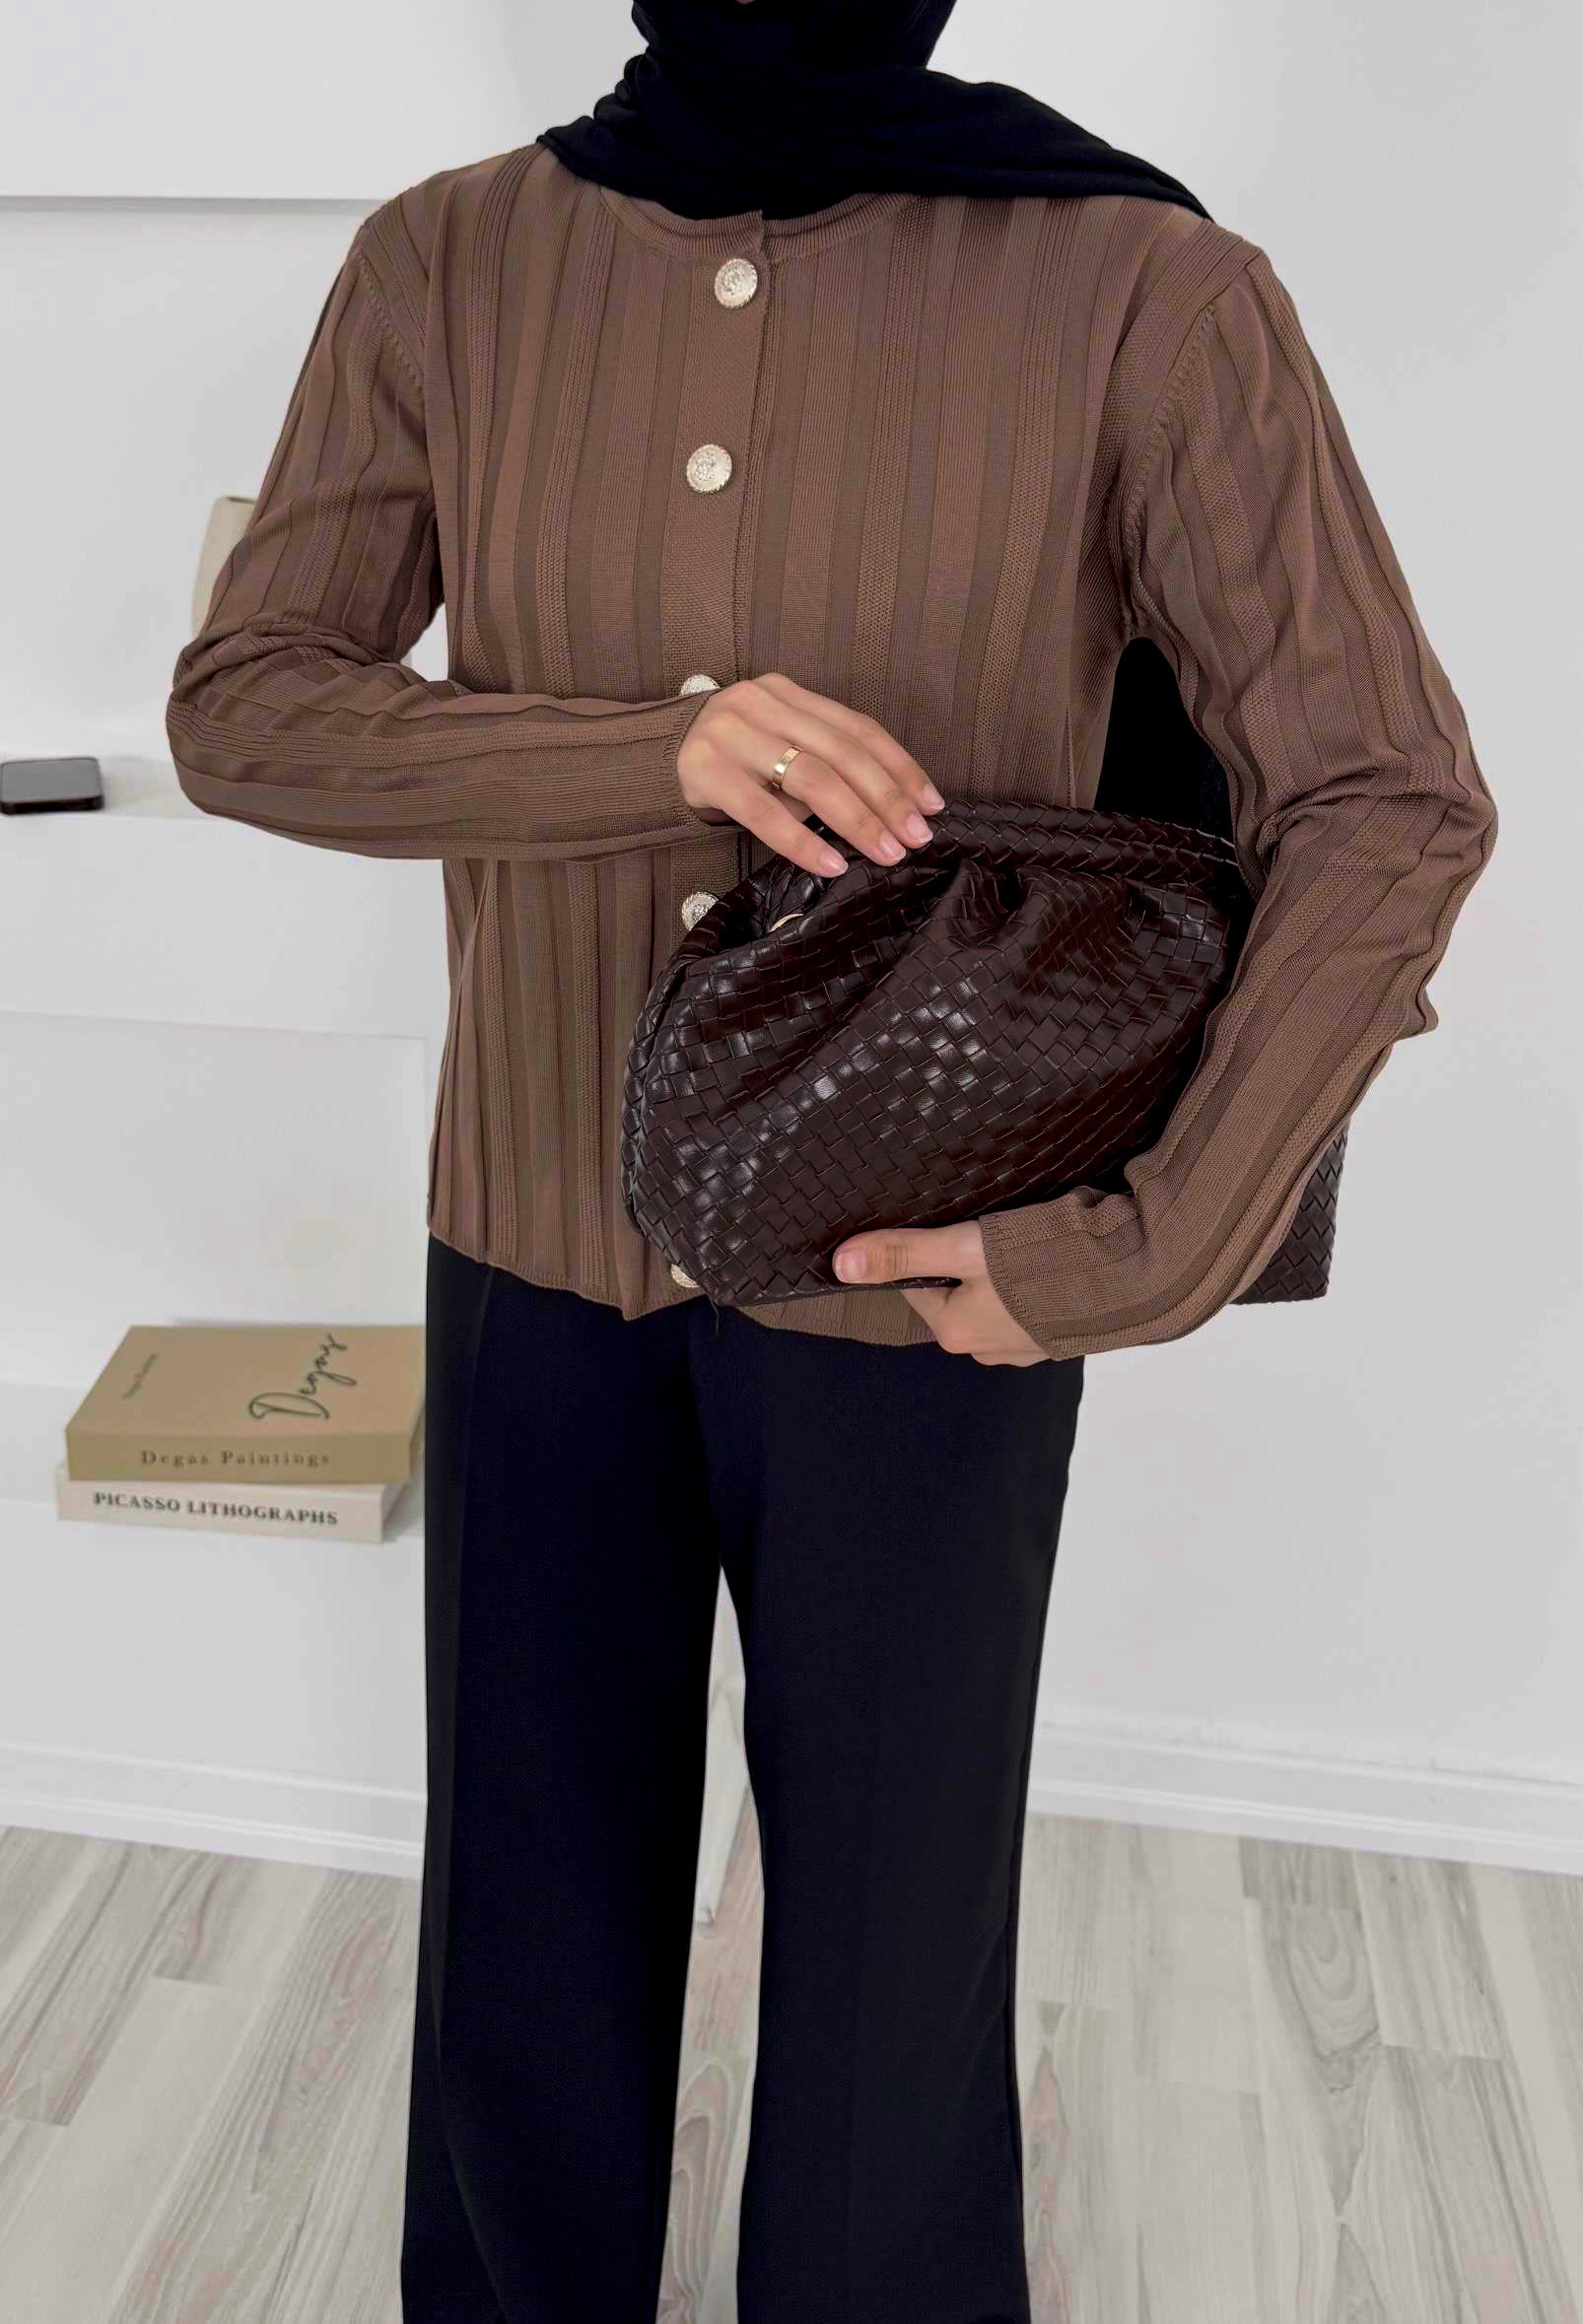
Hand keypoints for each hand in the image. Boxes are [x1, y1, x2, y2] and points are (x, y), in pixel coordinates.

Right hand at [675, 671, 944, 877]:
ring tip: (884, 852)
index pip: (857, 727)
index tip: (931, 804)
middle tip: (915, 837)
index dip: (900, 766)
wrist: (653, 758)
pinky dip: (801, 841)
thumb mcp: (777, 743)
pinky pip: (763, 812)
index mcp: (788, 693)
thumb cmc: (731, 759)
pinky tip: (830, 865)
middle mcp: (762, 704)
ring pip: (810, 776)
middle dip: (886, 797)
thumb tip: (890, 811)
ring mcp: (732, 736)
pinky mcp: (706, 772)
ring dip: (855, 819)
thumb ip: (822, 760)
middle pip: (841, 751)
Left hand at [832, 1220, 1049, 1364]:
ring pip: (995, 1297)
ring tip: (1023, 1240)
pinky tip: (1050, 1258)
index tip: (945, 1220)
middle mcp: (985, 1348)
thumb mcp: (965, 1248)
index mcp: (955, 1331)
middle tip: (988, 1227)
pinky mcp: (1059, 1335)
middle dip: (966, 1259)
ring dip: (1002, 1270)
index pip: (916, 1281)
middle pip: (955, 1290)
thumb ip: (905, 1252)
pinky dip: (1033, 1282)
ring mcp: (1026, 1346)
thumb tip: (841, 1265)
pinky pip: (1030, 1304)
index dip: (926, 1245)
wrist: (1137, 1279)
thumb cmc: (1047, 1264)